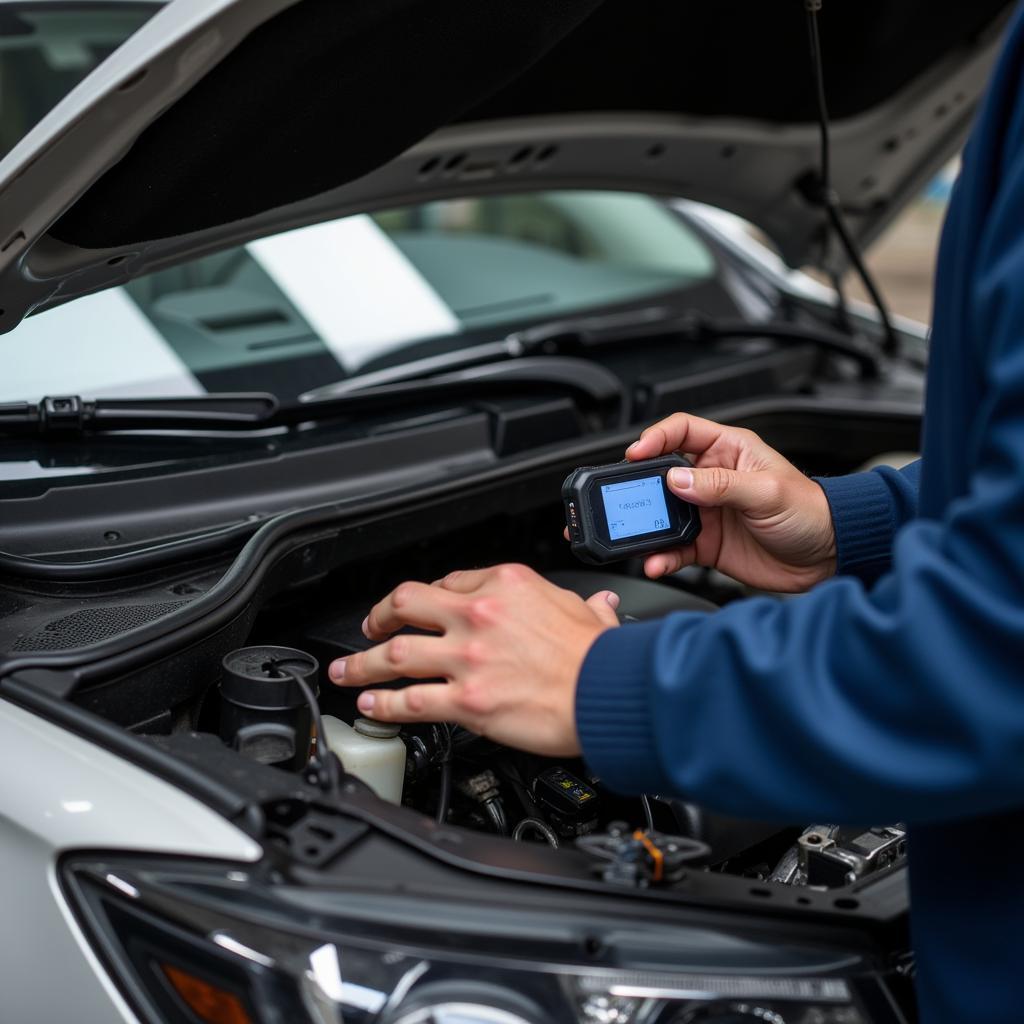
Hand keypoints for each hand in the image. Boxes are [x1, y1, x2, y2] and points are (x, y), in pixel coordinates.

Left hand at [328, 565, 619, 754]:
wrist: (609, 694)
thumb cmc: (600, 658)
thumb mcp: (588, 613)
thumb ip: (584, 606)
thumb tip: (598, 604)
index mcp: (507, 585)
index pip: (451, 581)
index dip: (432, 596)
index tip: (424, 609)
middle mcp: (479, 615)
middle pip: (406, 604)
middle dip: (379, 616)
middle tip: (369, 626)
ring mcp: (467, 658)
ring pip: (393, 654)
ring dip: (361, 664)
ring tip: (344, 672)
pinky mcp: (465, 701)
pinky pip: (409, 702)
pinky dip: (383, 705)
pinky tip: (369, 707)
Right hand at [626, 413, 835, 591]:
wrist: (827, 557)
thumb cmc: (810, 512)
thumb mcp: (767, 491)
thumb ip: (721, 484)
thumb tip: (677, 480)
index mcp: (729, 450)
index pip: (682, 431)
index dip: (656, 437)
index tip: (637, 453)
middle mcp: (712, 479)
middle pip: (663, 474)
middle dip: (642, 485)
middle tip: (629, 498)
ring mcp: (707, 512)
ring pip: (664, 514)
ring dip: (649, 527)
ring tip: (638, 536)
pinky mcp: (706, 544)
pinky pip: (674, 549)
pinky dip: (662, 556)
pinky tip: (656, 562)